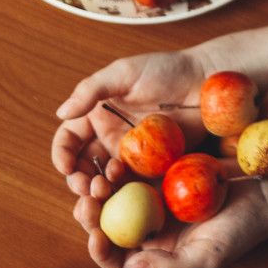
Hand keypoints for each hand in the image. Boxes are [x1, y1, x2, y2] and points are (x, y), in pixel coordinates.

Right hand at [51, 49, 208, 197]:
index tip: (67, 167)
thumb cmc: (167, 70)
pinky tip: (127, 197)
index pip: (69, 141)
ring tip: (105, 190)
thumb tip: (61, 113)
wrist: (207, 82)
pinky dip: (125, 196)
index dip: (62, 155)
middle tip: (87, 188)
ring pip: (106, 183)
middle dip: (79, 181)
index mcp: (97, 117)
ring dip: (100, 192)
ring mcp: (132, 156)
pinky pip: (135, 187)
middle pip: (84, 168)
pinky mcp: (154, 168)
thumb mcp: (125, 72)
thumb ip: (92, 90)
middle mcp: (110, 139)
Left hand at [72, 166, 267, 267]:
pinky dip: (125, 167)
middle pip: (111, 223)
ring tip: (100, 178)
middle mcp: (151, 227)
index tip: (94, 235)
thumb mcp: (206, 257)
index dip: (101, 251)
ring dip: (104, 189)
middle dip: (91, 214)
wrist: (264, 194)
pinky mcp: (167, 173)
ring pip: (119, 195)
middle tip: (86, 199)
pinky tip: (118, 160)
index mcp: (156, 252)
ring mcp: (158, 198)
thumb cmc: (239, 231)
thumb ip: (169, 267)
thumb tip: (132, 265)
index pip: (118, 257)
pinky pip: (139, 170)